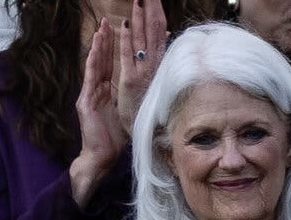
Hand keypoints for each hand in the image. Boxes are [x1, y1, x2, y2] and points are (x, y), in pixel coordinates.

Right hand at [71, 21, 126, 205]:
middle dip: (105, 40)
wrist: (103, 158)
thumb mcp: (127, 115)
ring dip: (98, 47)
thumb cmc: (115, 141)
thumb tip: (148, 92)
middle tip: (108, 21)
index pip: (111, 65)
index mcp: (106, 93)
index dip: (114, 48)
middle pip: (101, 60)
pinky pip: (90, 80)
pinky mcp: (85, 103)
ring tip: (101, 30)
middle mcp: (97, 91)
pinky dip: (92, 65)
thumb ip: (132, 101)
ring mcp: (89, 95)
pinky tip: (93, 52)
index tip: (120, 31)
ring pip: (94, 66)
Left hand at [116, 0, 167, 138]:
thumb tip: (166, 37)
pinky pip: (127, 57)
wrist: (143, 135)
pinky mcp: (129, 81)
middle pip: (153, 33)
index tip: (155, 0)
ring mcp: (142, 74)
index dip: (158, 15)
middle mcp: (154, 68)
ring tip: (139, 0)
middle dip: (152, 11)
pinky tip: (124, 24)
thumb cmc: (146, 111)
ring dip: (140, 19)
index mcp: (159, 66)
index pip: (159, 34)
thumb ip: (160, 59)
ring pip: (141, 41)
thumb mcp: (156, 82)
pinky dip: (126, 41)